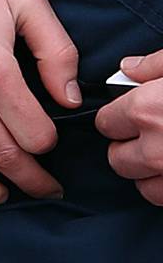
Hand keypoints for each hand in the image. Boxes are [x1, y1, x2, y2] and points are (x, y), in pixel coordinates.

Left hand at [98, 49, 162, 204]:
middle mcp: (156, 148)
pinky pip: (162, 198)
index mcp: (148, 110)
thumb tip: (128, 67)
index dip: (117, 118)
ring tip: (161, 155)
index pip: (105, 122)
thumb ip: (154, 64)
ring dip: (145, 171)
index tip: (130, 114)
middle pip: (117, 158)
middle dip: (127, 147)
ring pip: (139, 184)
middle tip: (147, 135)